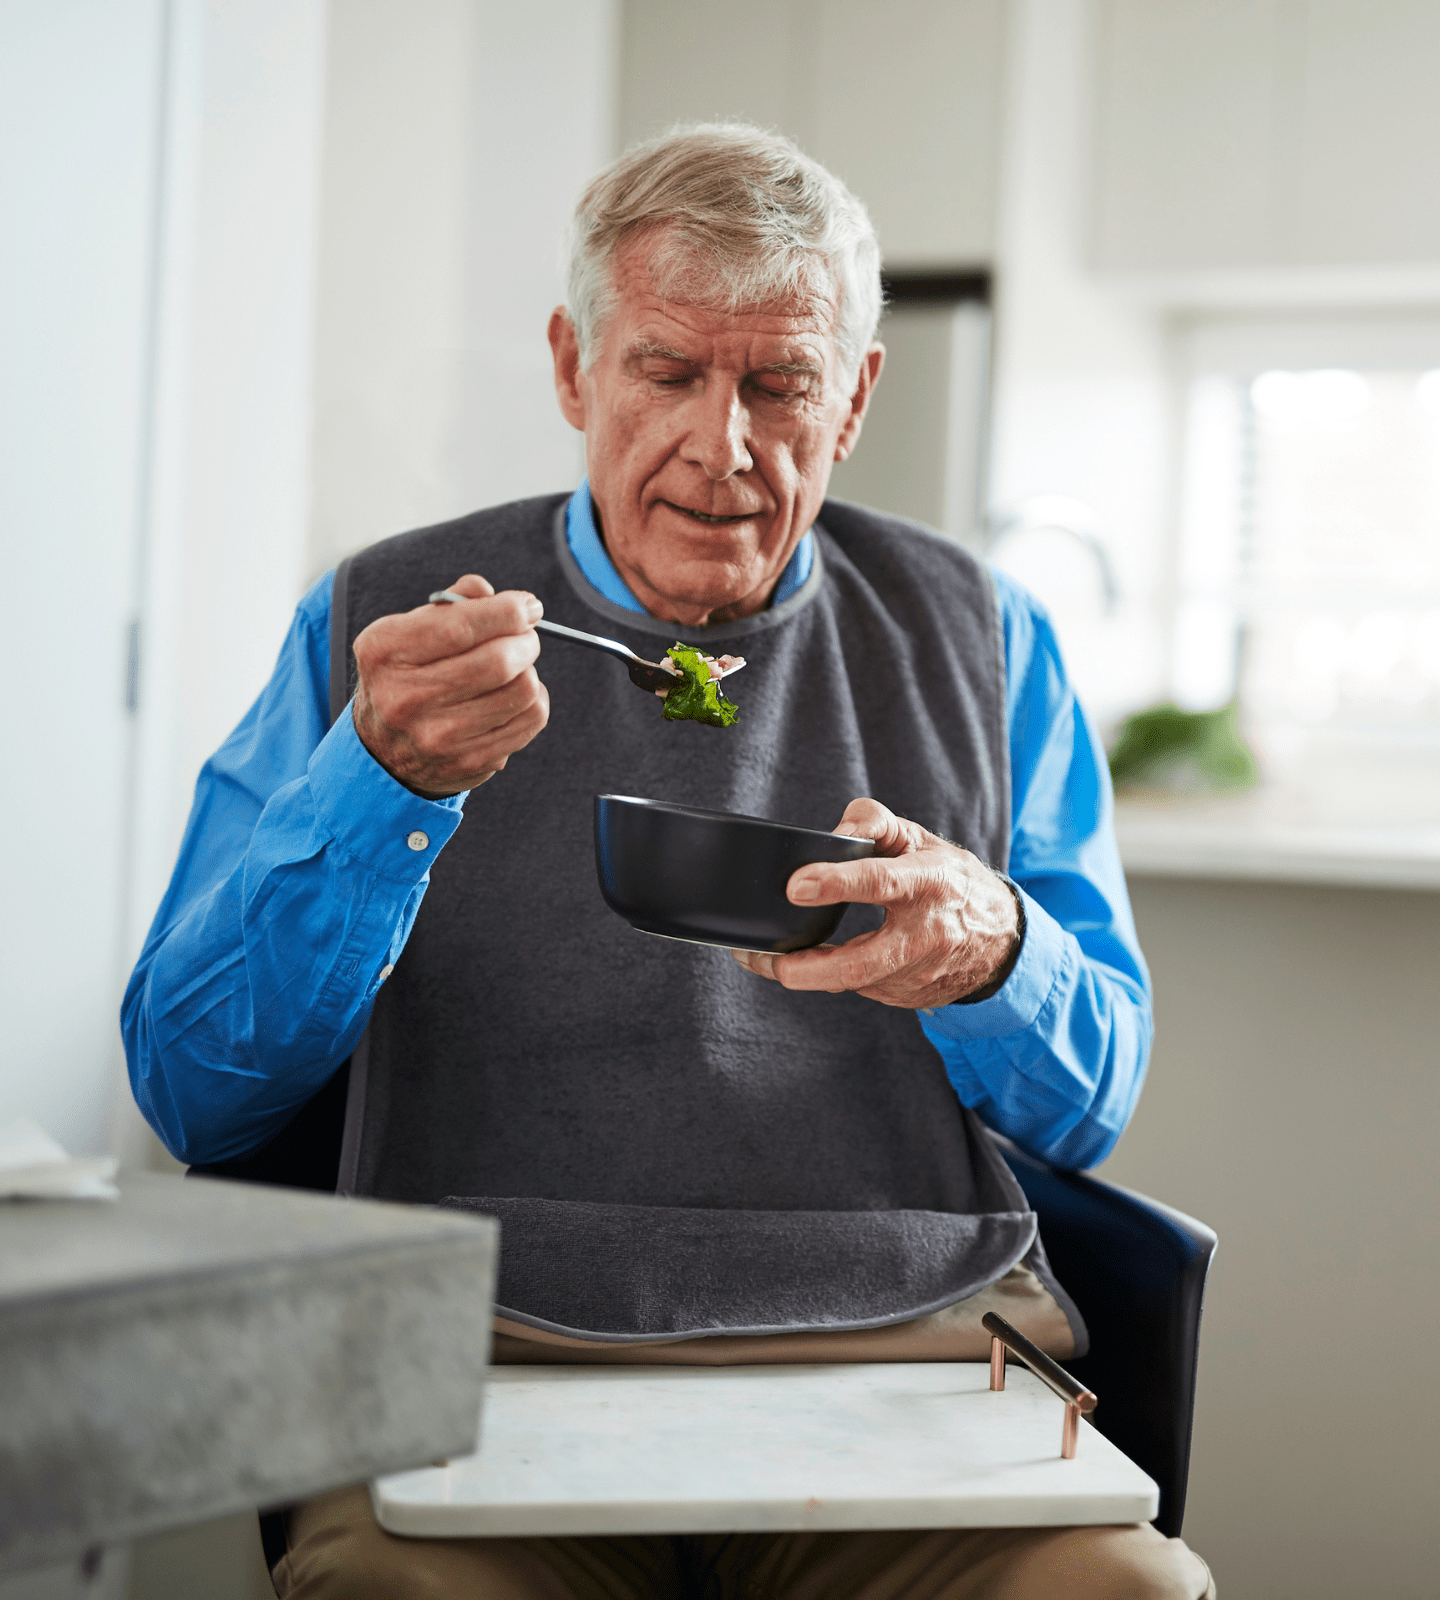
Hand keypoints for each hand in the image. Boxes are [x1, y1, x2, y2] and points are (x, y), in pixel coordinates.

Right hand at [351, 573, 549, 796]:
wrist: (384, 751)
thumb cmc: (407, 675)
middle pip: (498, 661)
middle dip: (526, 641)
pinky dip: (534, 700)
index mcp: (386, 651)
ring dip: (529, 670)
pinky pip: (531, 719)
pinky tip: (514, 696)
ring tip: (515, 668)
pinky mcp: (469, 762)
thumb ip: (449, 605)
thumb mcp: (408, 632)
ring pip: (523, 690)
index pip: (460, 626)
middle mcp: (406, 697)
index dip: (507, 612)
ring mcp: (438, 737)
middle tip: (526, 636)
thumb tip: (492, 594)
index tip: (529, 606)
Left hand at [730, 798, 1020, 1007]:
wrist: (1000, 939)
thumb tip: (833, 834)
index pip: (880, 882)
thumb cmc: (949, 880)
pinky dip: (826, 977)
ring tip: (759, 956)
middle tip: (760, 955)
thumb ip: (873, 824)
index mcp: (928, 884)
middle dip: (805, 967)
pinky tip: (804, 962)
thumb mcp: (919, 840)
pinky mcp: (905, 997)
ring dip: (801, 972)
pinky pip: (857, 989)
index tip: (796, 886)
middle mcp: (923, 936)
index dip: (836, 884)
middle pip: (858, 965)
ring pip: (849, 982)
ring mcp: (915, 975)